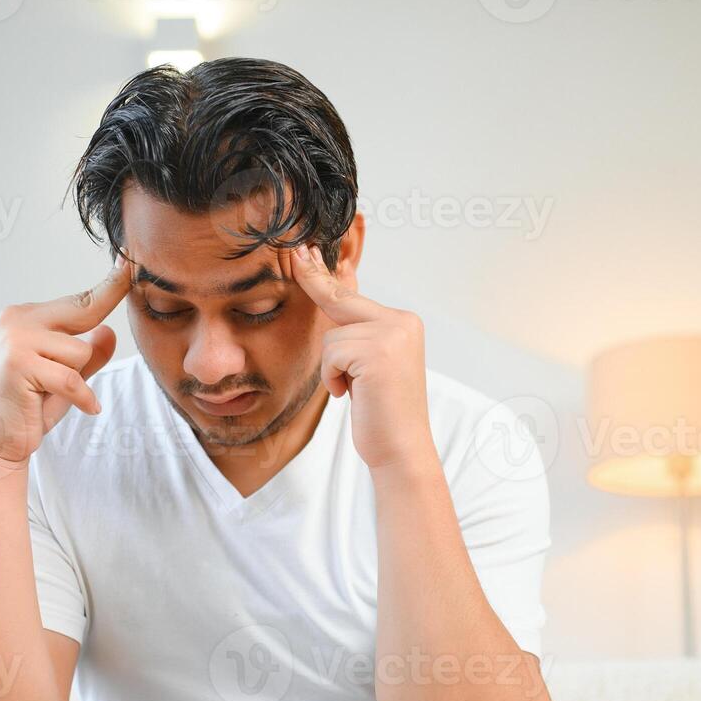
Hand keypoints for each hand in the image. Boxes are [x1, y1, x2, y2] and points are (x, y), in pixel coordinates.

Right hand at [0, 255, 129, 471]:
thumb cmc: (30, 407)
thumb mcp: (66, 377)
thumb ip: (88, 355)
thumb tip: (109, 331)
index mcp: (25, 317)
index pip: (78, 301)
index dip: (110, 286)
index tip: (129, 263)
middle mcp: (17, 320)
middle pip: (83, 312)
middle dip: (105, 311)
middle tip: (125, 284)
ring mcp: (15, 340)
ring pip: (80, 351)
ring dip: (78, 379)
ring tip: (53, 394)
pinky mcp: (19, 364)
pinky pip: (72, 379)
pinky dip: (84, 398)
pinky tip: (87, 409)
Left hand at [288, 243, 435, 472]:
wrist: (401, 449)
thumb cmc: (382, 411)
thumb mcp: (370, 363)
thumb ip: (356, 330)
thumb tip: (335, 290)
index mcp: (403, 322)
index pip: (353, 295)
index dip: (324, 275)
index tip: (305, 252)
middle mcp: (402, 322)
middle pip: (339, 301)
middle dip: (314, 281)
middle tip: (297, 251)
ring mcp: (392, 335)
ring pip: (332, 337)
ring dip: (333, 369)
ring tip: (356, 390)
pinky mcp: (377, 352)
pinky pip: (332, 354)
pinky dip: (333, 378)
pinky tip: (353, 395)